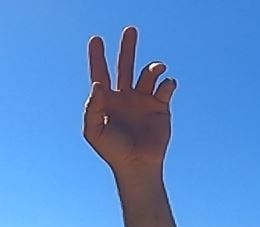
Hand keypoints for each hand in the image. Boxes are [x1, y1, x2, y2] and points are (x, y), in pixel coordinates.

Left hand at [83, 27, 175, 171]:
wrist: (136, 164)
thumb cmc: (112, 150)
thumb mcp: (94, 131)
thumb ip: (92, 107)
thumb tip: (98, 84)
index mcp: (106, 101)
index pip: (100, 74)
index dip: (97, 57)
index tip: (95, 39)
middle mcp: (125, 97)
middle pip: (125, 66)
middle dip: (127, 48)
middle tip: (130, 29)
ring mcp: (143, 100)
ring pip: (148, 73)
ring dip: (153, 67)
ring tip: (156, 70)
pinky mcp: (160, 106)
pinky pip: (166, 86)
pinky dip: (167, 83)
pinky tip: (165, 87)